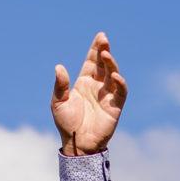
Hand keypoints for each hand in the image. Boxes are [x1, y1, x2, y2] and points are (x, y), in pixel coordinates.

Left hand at [52, 32, 127, 155]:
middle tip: (104, 40)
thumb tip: (59, 67)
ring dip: (111, 64)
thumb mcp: (58, 102)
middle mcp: (97, 86)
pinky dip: (119, 83)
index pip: (91, 62)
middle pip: (103, 65)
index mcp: (84, 82)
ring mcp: (107, 95)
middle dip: (104, 51)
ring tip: (105, 54)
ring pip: (112, 75)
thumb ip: (60, 85)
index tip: (100, 36)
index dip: (95, 49)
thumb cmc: (66, 124)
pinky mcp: (115, 106)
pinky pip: (121, 92)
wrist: (77, 144)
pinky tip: (114, 76)